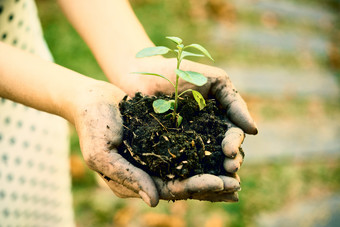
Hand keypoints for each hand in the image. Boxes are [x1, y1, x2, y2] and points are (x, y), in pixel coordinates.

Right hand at [72, 81, 241, 205]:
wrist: (91, 100)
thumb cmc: (92, 127)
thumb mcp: (102, 155)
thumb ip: (127, 178)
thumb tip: (155, 201)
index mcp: (137, 180)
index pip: (171, 189)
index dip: (197, 187)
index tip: (222, 184)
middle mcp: (150, 171)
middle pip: (185, 183)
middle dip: (211, 185)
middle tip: (237, 185)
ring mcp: (157, 155)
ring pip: (189, 167)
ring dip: (211, 171)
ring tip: (236, 171)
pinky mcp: (162, 138)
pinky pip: (186, 147)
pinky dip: (203, 150)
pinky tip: (220, 147)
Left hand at [126, 57, 256, 166]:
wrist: (143, 74)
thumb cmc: (179, 72)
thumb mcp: (214, 80)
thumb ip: (233, 101)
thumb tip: (254, 131)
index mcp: (219, 118)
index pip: (232, 134)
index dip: (234, 143)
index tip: (230, 151)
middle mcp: (206, 133)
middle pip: (223, 152)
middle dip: (229, 161)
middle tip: (229, 169)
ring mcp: (187, 143)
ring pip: (206, 161)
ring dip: (215, 171)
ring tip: (217, 179)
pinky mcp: (168, 149)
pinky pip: (180, 163)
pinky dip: (189, 173)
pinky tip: (193, 181)